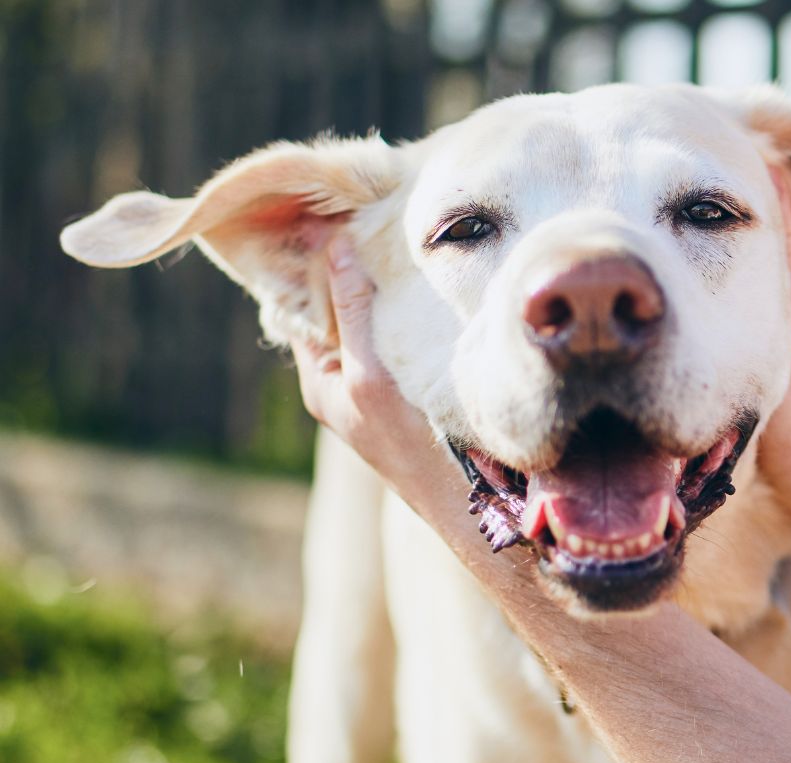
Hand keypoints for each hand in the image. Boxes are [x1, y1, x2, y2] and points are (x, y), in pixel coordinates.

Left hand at [292, 236, 432, 488]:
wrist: (466, 500)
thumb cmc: (410, 445)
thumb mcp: (370, 373)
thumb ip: (352, 312)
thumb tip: (334, 245)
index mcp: (321, 379)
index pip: (302, 304)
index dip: (310, 262)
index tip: (326, 214)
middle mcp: (345, 379)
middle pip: (337, 308)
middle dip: (348, 266)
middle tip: (364, 213)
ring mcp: (380, 383)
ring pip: (371, 319)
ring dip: (381, 284)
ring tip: (394, 237)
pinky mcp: (413, 384)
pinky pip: (399, 334)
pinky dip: (404, 306)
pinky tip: (422, 280)